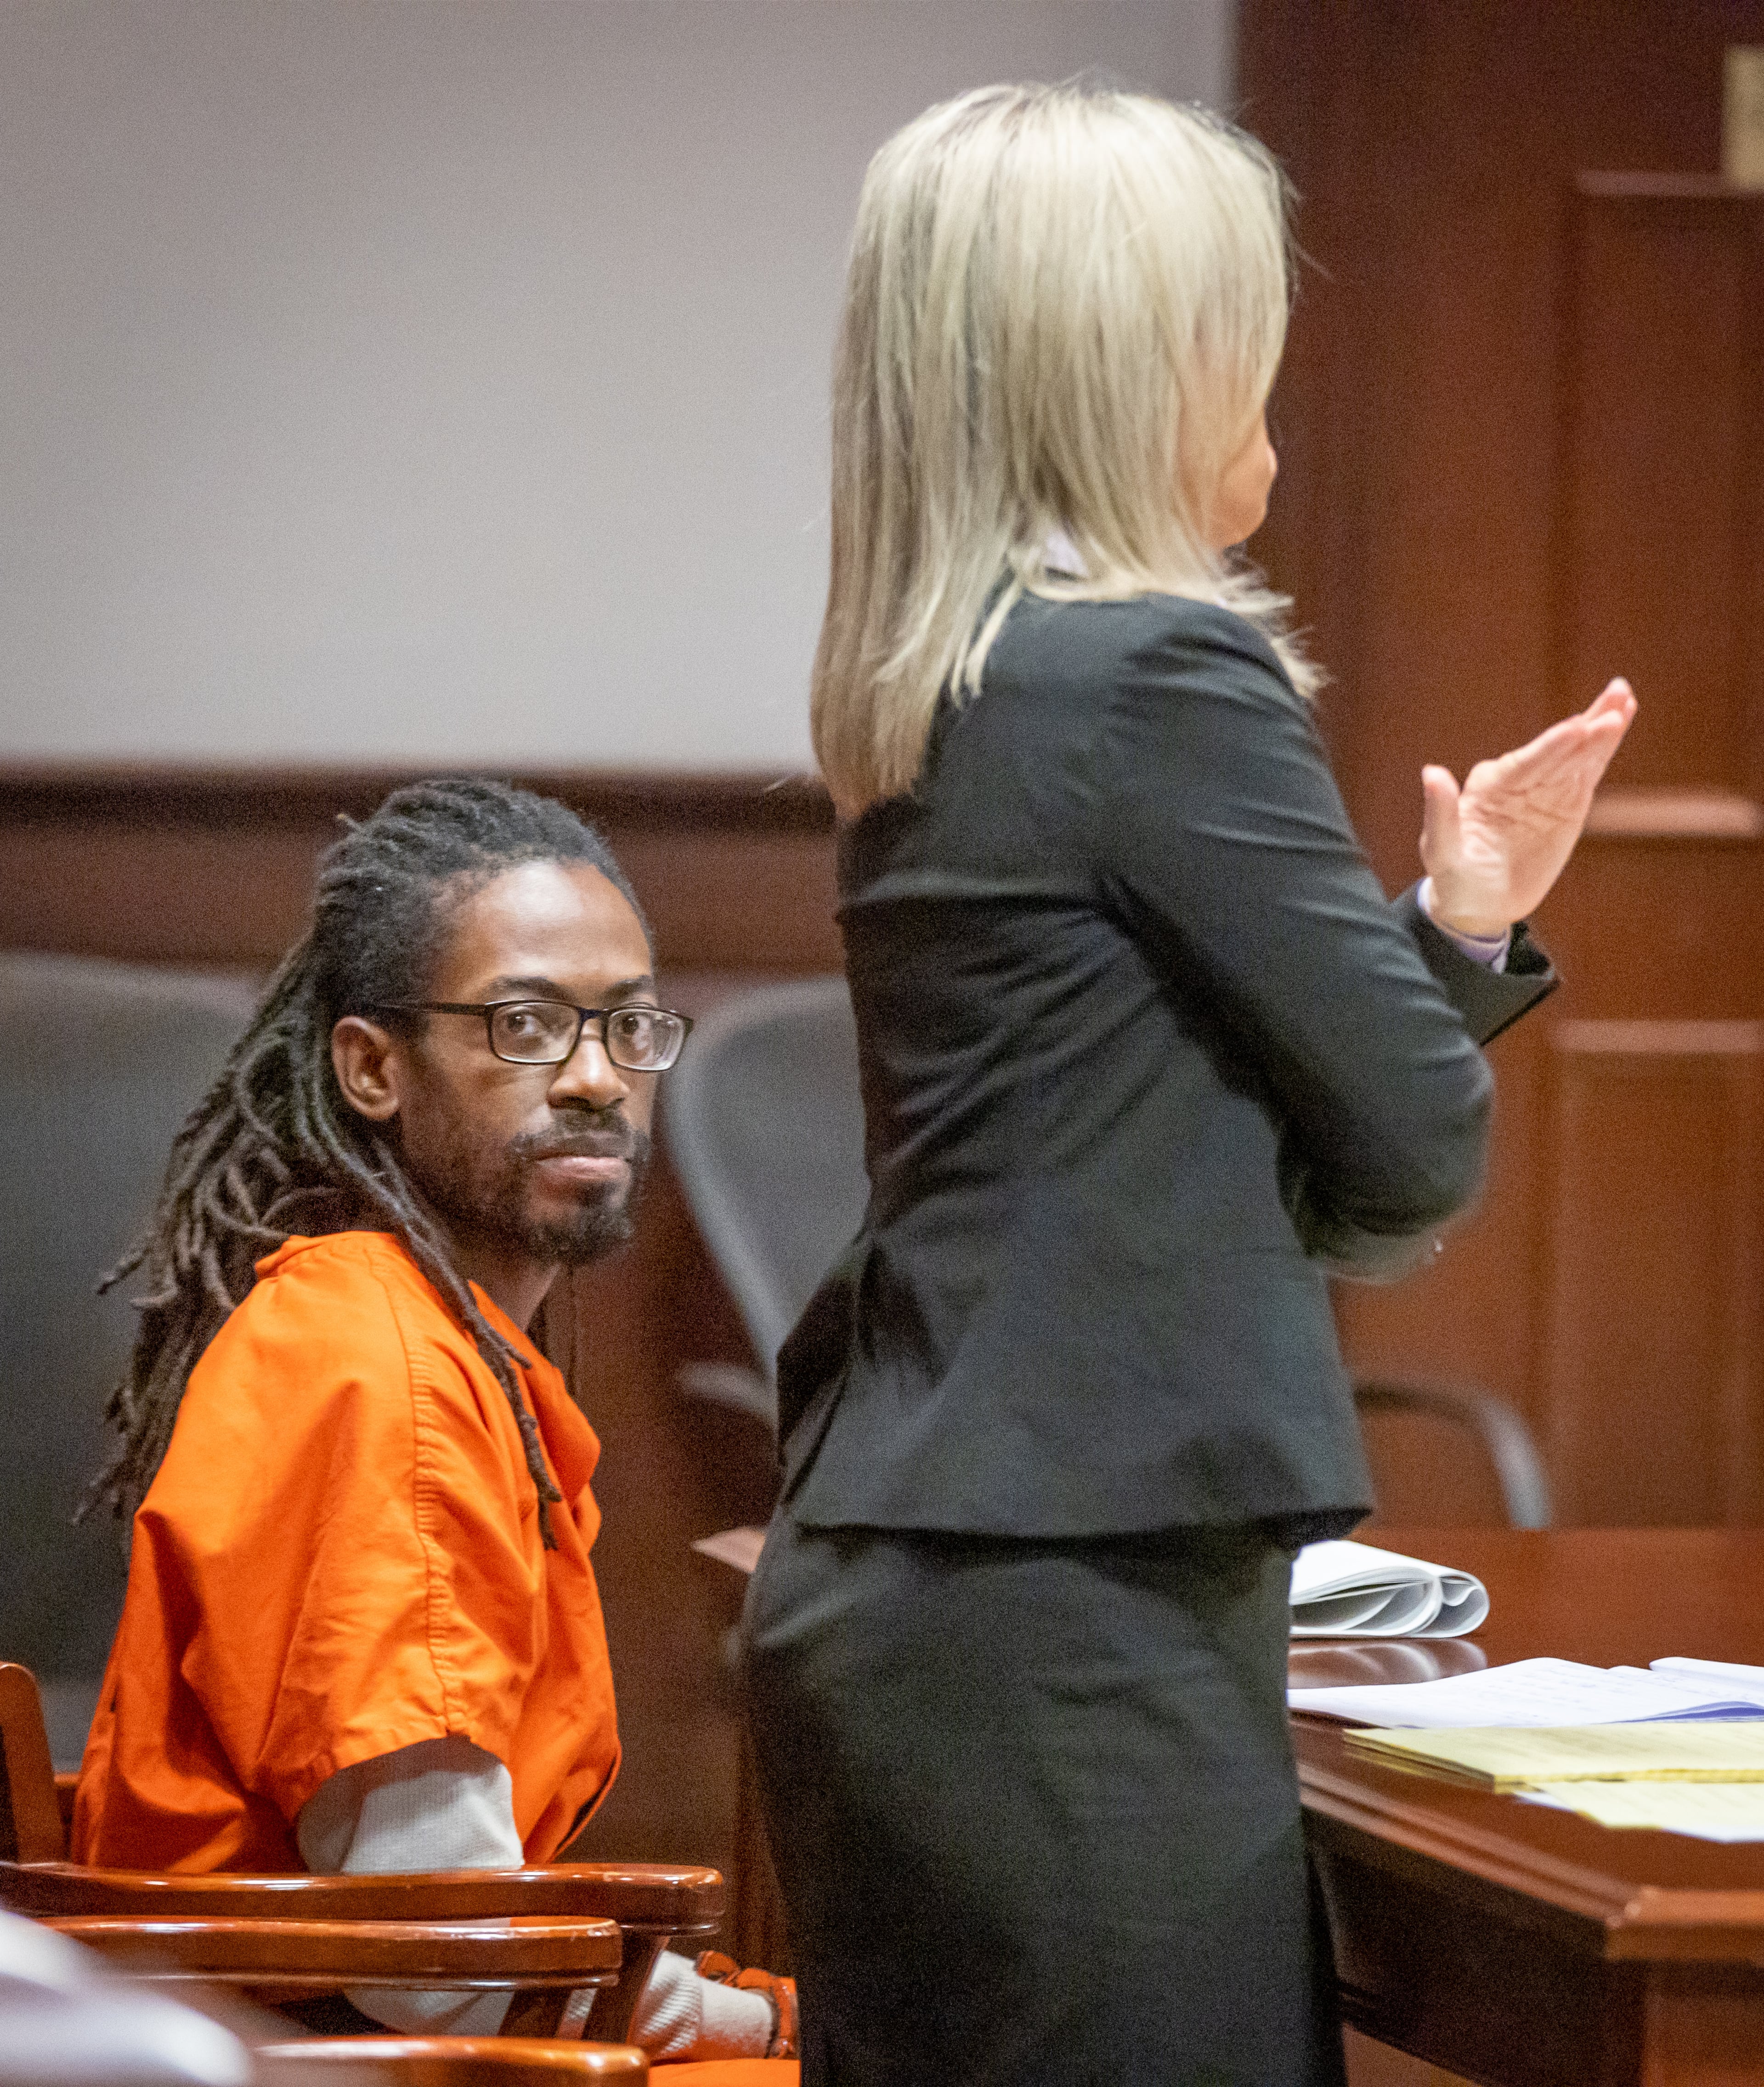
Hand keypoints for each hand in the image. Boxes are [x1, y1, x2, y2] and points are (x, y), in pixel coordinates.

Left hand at [1419, 679, 1636, 937]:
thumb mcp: (1441, 851)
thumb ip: (1440, 815)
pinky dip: (1604, 750)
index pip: (1525, 763)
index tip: (1577, 728)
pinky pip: (1587, 772)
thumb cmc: (1454, 877)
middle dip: (1587, 728)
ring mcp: (1545, 788)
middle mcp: (1518, 779)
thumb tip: (1430, 773)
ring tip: (1625, 698)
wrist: (1478, 903)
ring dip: (1602, 728)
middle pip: (1558, 751)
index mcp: (1489, 786)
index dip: (1552, 746)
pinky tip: (1620, 722)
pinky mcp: (1567, 802)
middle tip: (1616, 698)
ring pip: (1578, 755)